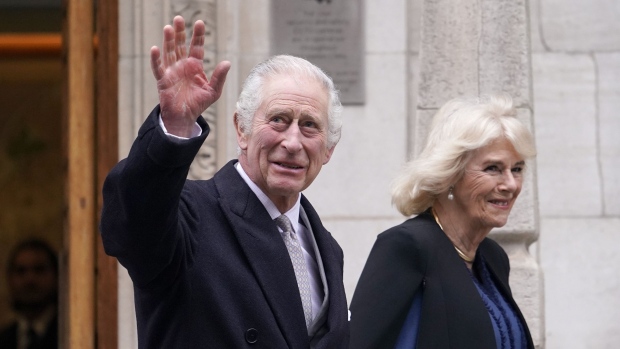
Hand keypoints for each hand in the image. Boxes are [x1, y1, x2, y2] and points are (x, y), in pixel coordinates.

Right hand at [150, 16, 230, 136]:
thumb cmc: (198, 104)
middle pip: (180, 45)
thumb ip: (219, 77)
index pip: (196, 46)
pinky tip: (155, 49)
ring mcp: (171, 71)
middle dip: (180, 32)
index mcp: (195, 66)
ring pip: (169, 52)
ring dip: (168, 41)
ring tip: (168, 28)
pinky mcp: (163, 80)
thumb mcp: (213, 91)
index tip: (199, 22)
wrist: (185, 118)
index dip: (198, 35)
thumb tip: (227, 62)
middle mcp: (182, 65)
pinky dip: (156, 59)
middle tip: (179, 18)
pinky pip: (158, 68)